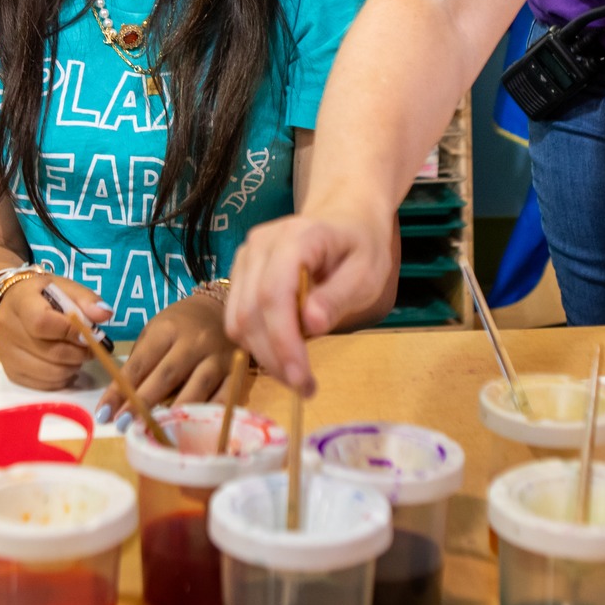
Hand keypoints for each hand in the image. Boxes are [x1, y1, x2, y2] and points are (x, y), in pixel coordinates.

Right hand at [0, 273, 111, 390]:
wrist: (9, 304)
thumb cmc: (41, 295)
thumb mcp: (63, 286)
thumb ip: (86, 299)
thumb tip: (105, 315)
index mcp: (20, 302)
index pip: (42, 322)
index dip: (71, 331)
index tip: (89, 333)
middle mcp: (8, 330)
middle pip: (50, 352)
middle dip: (79, 353)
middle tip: (91, 347)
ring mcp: (7, 355)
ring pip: (50, 373)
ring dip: (73, 367)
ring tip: (77, 354)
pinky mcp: (11, 373)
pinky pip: (43, 385)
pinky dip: (61, 378)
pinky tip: (65, 364)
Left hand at [98, 293, 234, 420]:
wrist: (222, 308)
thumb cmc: (181, 323)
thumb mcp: (156, 330)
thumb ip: (142, 360)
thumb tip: (121, 397)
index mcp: (168, 329)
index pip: (139, 363)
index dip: (119, 390)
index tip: (102, 414)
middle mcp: (194, 342)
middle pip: (166, 377)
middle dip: (142, 404)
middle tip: (122, 425)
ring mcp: (217, 358)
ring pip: (195, 390)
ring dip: (172, 414)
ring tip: (154, 432)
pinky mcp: (236, 373)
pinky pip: (223, 399)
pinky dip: (207, 417)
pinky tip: (192, 432)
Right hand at [225, 211, 392, 396]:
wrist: (345, 215)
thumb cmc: (360, 244)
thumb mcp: (366, 272)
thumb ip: (338, 297)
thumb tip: (312, 325)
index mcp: (295, 238)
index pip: (274, 294)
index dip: (282, 341)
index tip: (301, 378)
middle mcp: (260, 244)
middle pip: (250, 311)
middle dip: (274, 358)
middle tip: (304, 388)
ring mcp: (246, 256)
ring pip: (237, 319)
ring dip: (264, 355)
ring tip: (297, 375)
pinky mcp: (241, 271)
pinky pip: (237, 315)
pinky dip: (257, 342)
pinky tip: (284, 353)